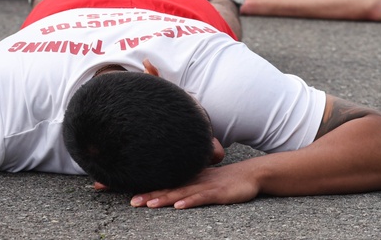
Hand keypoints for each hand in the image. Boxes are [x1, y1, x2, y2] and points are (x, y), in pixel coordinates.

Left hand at [127, 165, 258, 208]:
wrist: (250, 174)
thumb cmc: (223, 180)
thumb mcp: (202, 181)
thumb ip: (185, 185)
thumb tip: (168, 191)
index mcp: (186, 179)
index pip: (162, 184)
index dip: (145, 189)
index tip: (130, 195)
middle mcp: (191, 181)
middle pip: (167, 189)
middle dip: (148, 195)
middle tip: (131, 202)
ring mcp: (204, 186)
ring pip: (180, 193)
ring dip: (164, 199)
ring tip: (148, 204)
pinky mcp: (217, 193)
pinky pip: (202, 198)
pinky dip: (190, 201)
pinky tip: (179, 206)